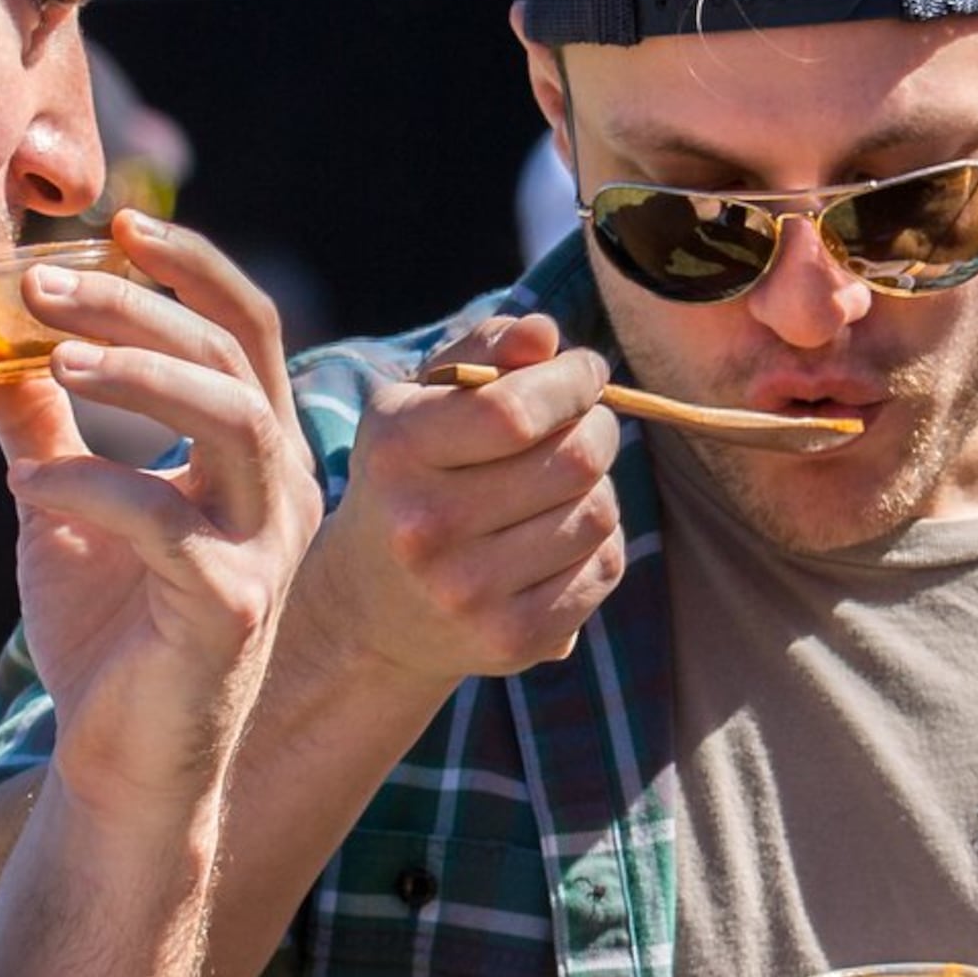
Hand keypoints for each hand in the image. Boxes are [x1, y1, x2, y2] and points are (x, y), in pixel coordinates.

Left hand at [0, 211, 322, 833]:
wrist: (118, 766)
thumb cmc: (106, 632)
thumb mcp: (64, 500)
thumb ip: (41, 415)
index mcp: (252, 455)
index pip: (246, 328)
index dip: (191, 266)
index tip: (114, 226)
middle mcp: (278, 491)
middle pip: (234, 357)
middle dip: (141, 307)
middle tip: (42, 285)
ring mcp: (264, 551)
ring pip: (236, 422)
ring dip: (143, 374)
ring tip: (54, 356)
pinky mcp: (231, 610)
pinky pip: (170, 525)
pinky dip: (96, 486)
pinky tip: (28, 482)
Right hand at [295, 314, 623, 687]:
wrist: (373, 609)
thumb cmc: (412, 477)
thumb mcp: (421, 401)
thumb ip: (484, 350)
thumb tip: (545, 337)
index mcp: (398, 452)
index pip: (515, 410)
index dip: (571, 382)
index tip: (584, 371)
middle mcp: (426, 528)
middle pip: (574, 462)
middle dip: (597, 429)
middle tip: (585, 426)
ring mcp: (469, 593)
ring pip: (598, 514)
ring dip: (599, 487)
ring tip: (564, 484)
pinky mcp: (512, 639)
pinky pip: (604, 568)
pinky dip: (600, 541)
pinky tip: (561, 534)